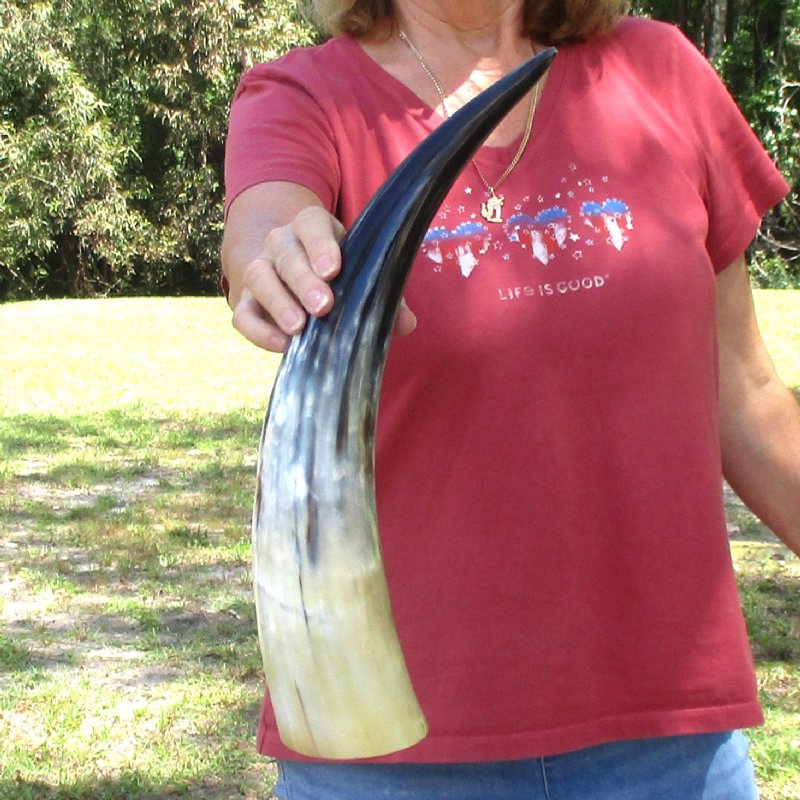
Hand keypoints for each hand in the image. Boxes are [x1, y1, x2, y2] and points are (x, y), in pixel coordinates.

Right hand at [223, 185, 416, 352]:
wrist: (295, 277)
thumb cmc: (340, 276)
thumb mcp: (363, 276)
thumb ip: (385, 296)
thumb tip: (406, 324)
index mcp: (312, 227)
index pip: (311, 224)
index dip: (321, 244)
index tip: (333, 269)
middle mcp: (281, 243)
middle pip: (286, 254)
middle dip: (304, 281)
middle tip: (323, 306)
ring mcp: (260, 270)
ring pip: (259, 277)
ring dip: (278, 302)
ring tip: (299, 328)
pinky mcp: (246, 302)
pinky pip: (243, 314)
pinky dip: (258, 331)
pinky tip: (282, 345)